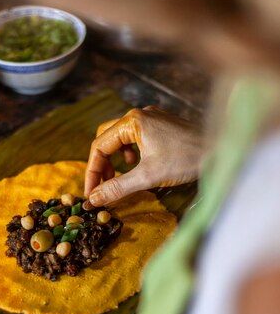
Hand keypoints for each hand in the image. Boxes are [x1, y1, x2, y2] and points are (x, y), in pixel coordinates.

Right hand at [85, 106, 202, 205]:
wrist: (222, 151)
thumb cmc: (187, 160)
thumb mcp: (148, 176)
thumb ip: (118, 188)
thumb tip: (94, 199)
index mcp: (133, 121)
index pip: (99, 146)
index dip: (92, 172)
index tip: (91, 193)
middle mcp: (139, 114)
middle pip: (106, 138)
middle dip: (101, 164)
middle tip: (102, 186)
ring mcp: (151, 117)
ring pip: (120, 138)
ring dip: (114, 159)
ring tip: (119, 177)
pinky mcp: (160, 124)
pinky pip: (134, 137)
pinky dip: (129, 153)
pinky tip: (137, 165)